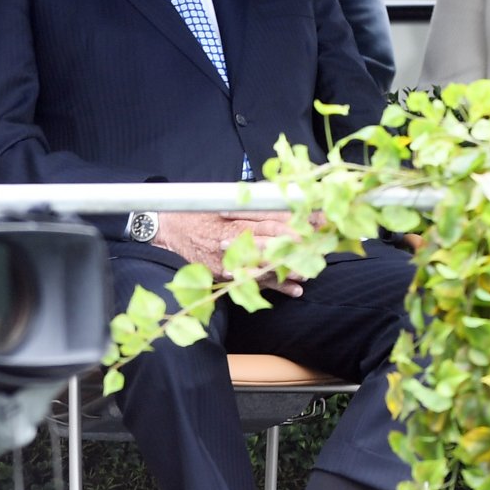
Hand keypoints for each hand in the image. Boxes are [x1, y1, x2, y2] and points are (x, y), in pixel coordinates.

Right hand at [153, 211, 312, 293]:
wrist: (170, 230)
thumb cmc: (200, 213)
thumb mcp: (225, 203)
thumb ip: (252, 203)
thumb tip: (282, 199)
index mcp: (235, 219)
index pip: (270, 221)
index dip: (294, 222)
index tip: (316, 223)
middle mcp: (234, 241)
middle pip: (270, 243)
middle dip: (296, 246)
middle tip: (319, 247)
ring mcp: (230, 260)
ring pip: (265, 265)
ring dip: (289, 269)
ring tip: (311, 271)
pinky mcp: (227, 275)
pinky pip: (255, 282)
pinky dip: (276, 287)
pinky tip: (296, 290)